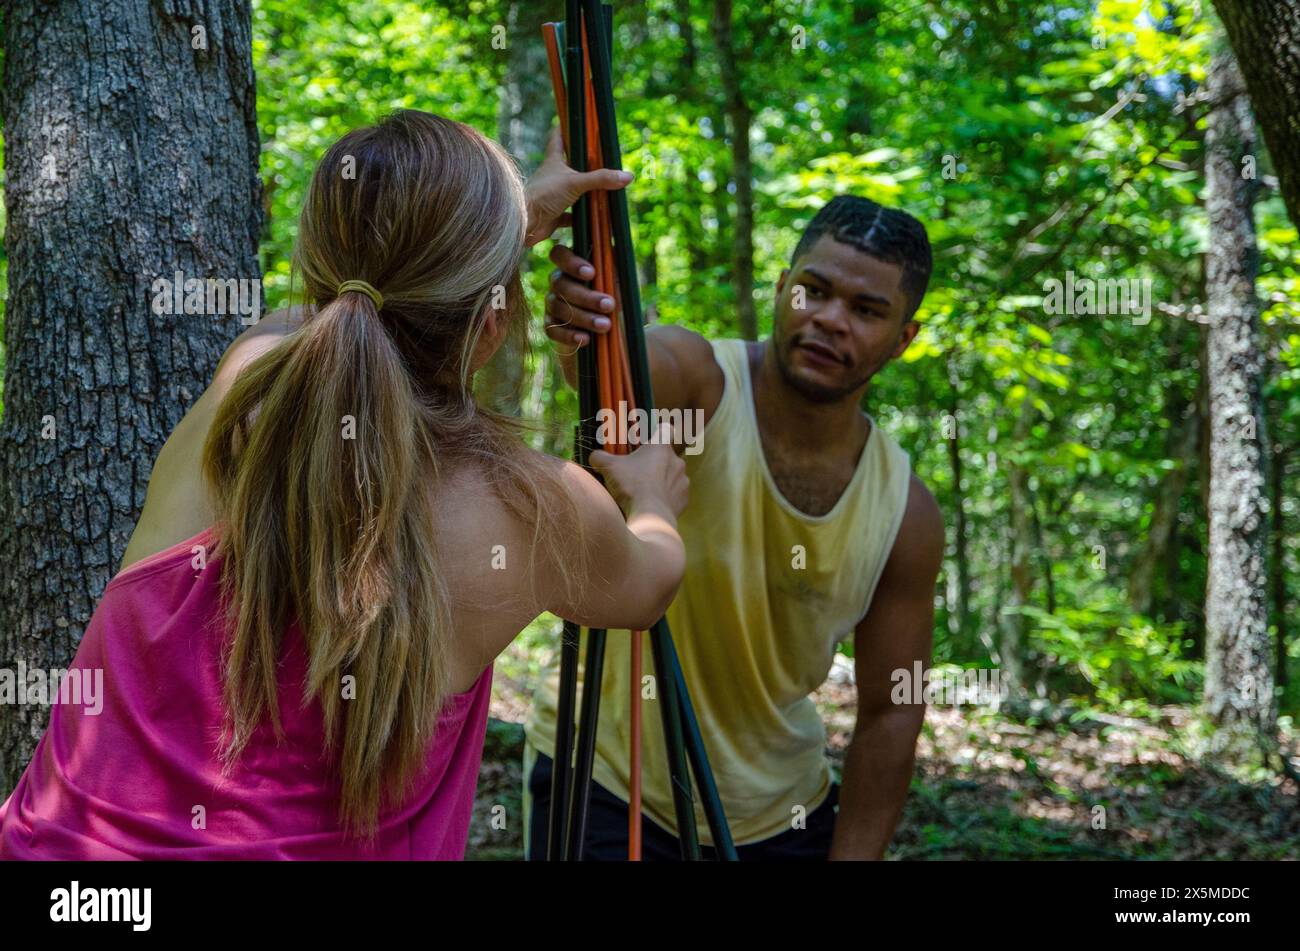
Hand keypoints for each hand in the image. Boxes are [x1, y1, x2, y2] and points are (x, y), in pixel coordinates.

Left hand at [524, 127, 631, 247]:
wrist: (524, 222)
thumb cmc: (543, 195)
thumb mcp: (575, 183)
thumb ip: (601, 179)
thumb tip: (628, 176)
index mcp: (553, 161)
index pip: (557, 137)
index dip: (564, 127)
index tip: (574, 120)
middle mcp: (552, 176)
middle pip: (569, 164)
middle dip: (583, 162)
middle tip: (599, 158)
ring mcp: (552, 195)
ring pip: (572, 190)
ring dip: (585, 190)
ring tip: (602, 188)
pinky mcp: (554, 214)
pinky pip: (570, 214)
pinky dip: (581, 216)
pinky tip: (592, 217)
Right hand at [544, 243, 611, 347]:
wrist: (604, 325)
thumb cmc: (611, 294)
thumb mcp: (616, 280)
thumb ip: (613, 270)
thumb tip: (614, 264)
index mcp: (570, 265)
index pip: (559, 254)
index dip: (571, 262)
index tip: (592, 273)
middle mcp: (557, 282)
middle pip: (561, 285)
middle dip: (586, 297)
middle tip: (608, 305)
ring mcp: (551, 303)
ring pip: (559, 308)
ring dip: (584, 318)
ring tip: (605, 325)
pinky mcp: (550, 324)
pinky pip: (552, 330)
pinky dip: (569, 336)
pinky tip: (586, 339)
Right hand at [588, 425, 687, 520]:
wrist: (649, 517)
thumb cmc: (631, 485)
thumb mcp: (609, 467)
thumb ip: (600, 458)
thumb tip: (595, 457)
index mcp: (661, 447)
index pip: (667, 430)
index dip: (659, 433)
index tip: (650, 441)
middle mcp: (677, 462)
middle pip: (666, 457)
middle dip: (654, 463)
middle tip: (637, 473)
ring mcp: (683, 482)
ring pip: (672, 477)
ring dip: (660, 482)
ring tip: (644, 493)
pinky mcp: (684, 501)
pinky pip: (674, 496)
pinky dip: (665, 499)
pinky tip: (652, 506)